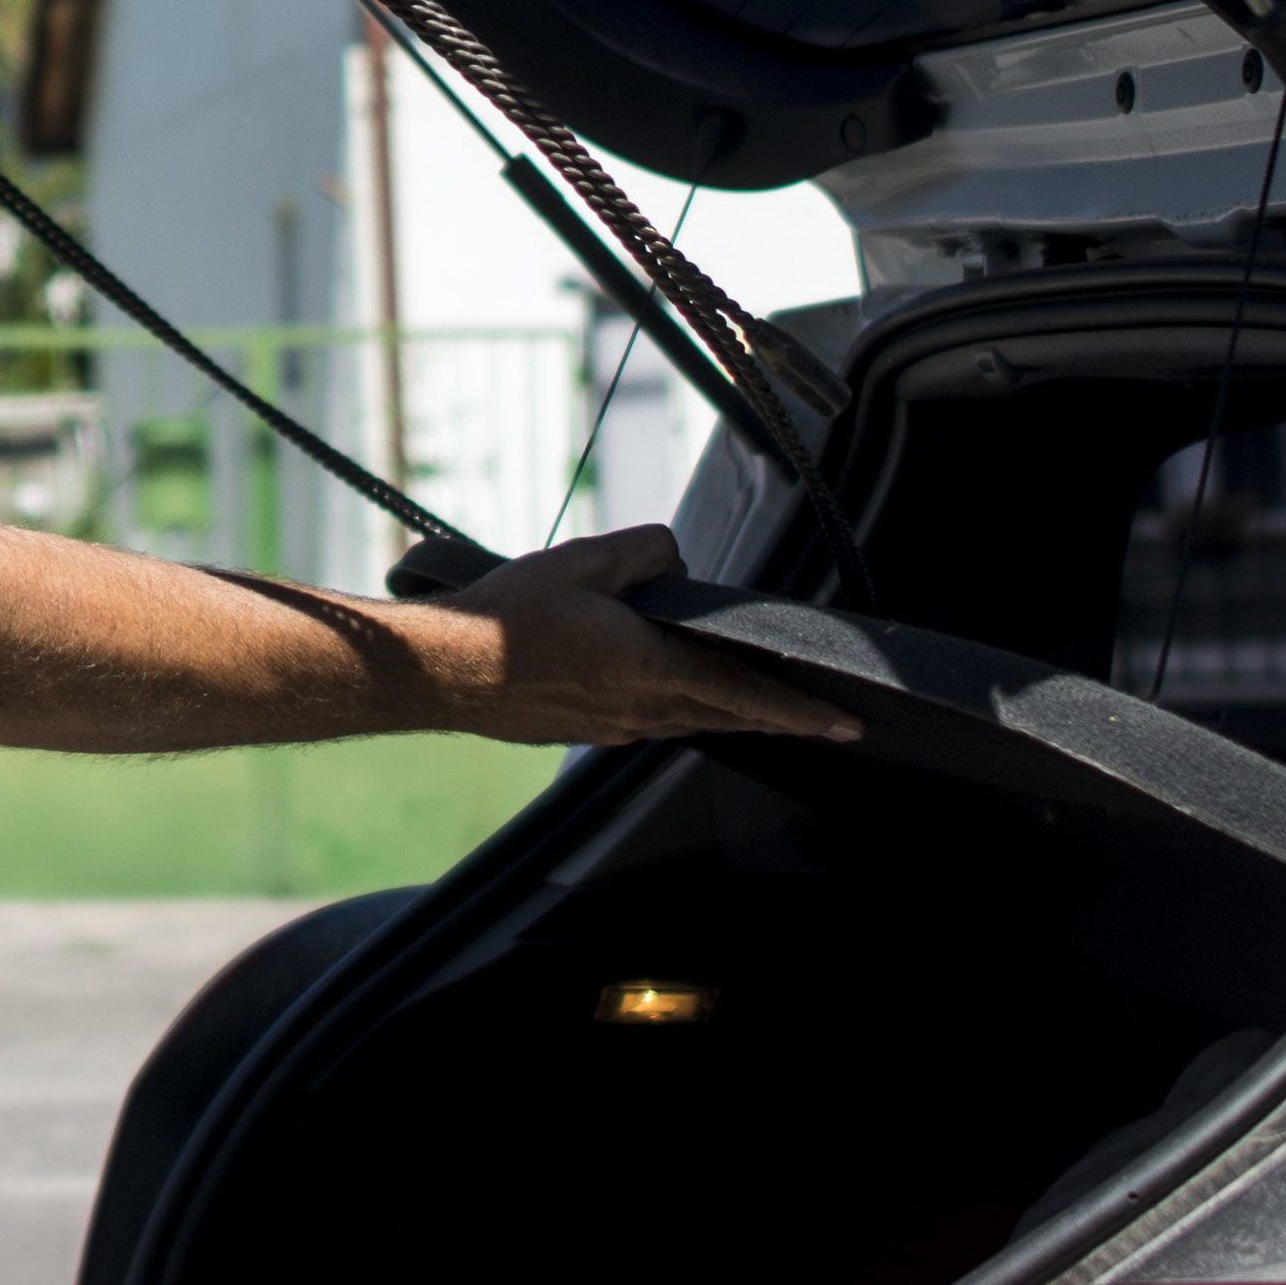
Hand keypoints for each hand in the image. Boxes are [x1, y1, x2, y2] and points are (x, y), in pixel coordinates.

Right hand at [395, 525, 862, 747]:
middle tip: (825, 722)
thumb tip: (676, 559)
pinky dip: (682, 712)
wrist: (442, 673)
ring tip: (763, 708)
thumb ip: (643, 553)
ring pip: (692, 723)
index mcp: (647, 667)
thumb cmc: (504, 618)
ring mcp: (613, 728)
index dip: (800, 710)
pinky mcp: (586, 733)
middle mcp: (639, 708)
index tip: (844, 723)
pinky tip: (676, 697)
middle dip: (780, 719)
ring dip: (732, 716)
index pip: (743, 693)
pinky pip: (653, 724)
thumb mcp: (582, 561)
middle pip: (728, 717)